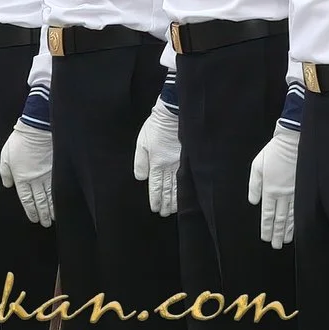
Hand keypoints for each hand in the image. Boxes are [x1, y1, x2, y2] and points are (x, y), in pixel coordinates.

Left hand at [0, 122, 55, 226]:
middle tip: (45, 223)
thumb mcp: (5, 156)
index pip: (26, 199)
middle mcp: (35, 180)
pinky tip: (61, 203)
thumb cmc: (19, 142)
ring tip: (53, 218)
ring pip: (50, 196)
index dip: (30, 210)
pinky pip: (58, 187)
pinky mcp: (56, 169)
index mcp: (21, 178)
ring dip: (51, 209)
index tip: (34, 218)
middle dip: (42, 213)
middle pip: (39, 201)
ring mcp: (47, 175)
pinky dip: (59, 197)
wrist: (37, 130)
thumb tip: (7, 185)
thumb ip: (5, 173)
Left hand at [133, 99, 180, 217]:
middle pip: (167, 189)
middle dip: (165, 203)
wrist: (172, 114)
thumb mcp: (141, 143)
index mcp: (156, 164)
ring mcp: (180, 163)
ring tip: (174, 210)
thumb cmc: (155, 128)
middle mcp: (169, 166)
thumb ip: (140, 163)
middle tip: (164, 214)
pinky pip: (187, 177)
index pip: (156, 187)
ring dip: (175, 200)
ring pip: (178, 186)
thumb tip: (142, 179)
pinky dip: (185, 189)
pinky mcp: (188, 158)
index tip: (155, 209)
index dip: (155, 199)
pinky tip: (186, 195)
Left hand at [248, 126, 299, 248]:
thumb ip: (254, 186)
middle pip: (280, 219)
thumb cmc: (273, 152)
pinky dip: (299, 219)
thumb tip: (254, 202)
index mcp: (270, 189)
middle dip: (277, 233)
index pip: (267, 214)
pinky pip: (300, 208)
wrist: (292, 142)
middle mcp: (283, 194)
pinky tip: (298, 226)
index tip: (266, 238)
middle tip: (276, 246)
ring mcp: (295, 192)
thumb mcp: (257, 166)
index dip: (267, 228)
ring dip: (288, 230)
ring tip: (286, 241)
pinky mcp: (304, 188)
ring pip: (291, 216)